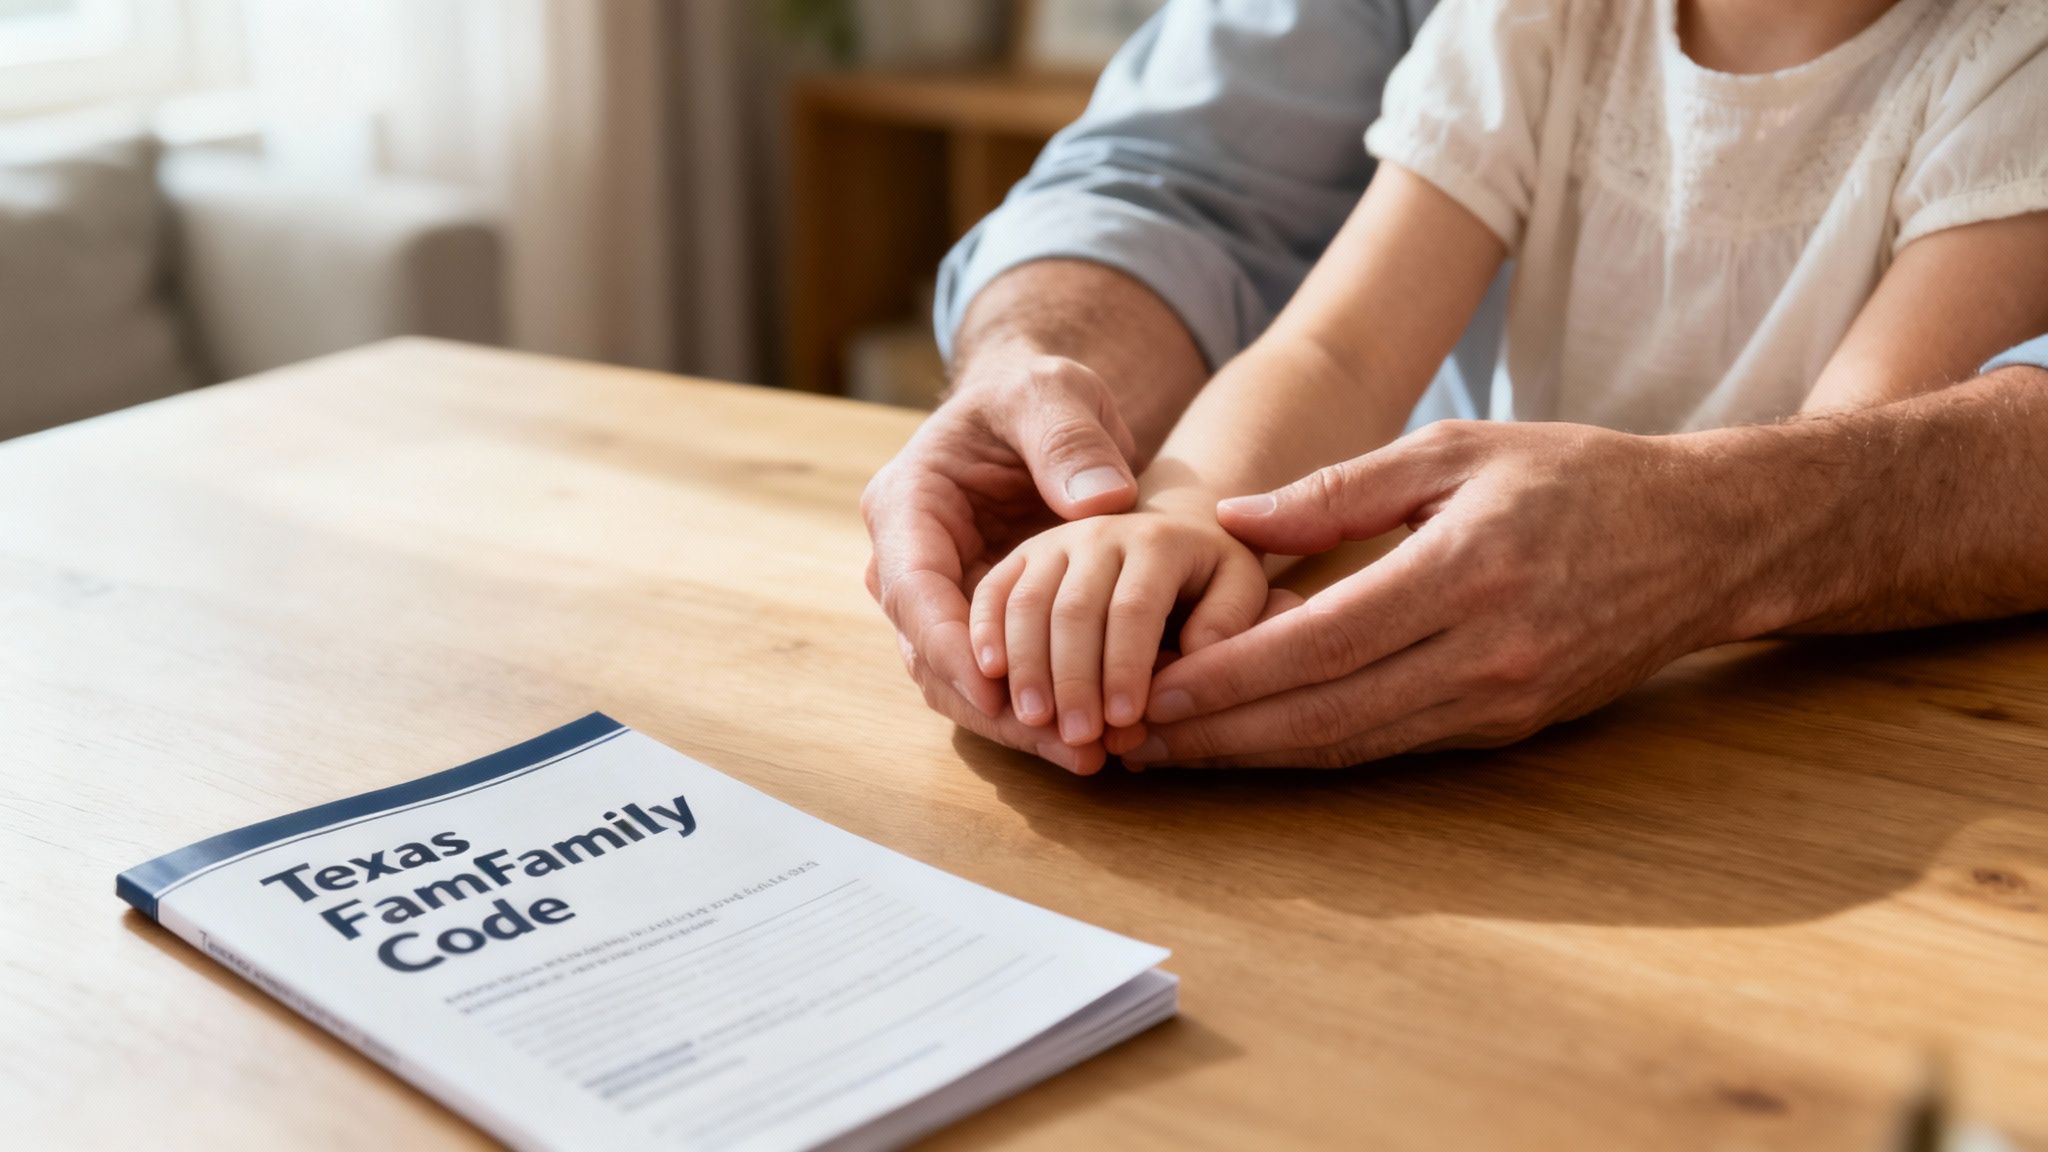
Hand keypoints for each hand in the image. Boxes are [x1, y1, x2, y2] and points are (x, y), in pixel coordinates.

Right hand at [862, 351, 1143, 772]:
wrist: (1043, 418)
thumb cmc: (1037, 396)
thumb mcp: (1053, 392)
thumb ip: (1069, 439)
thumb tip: (1099, 503)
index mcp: (906, 505)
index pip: (913, 589)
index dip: (951, 644)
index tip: (997, 687)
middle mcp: (908, 563)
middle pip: (930, 655)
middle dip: (994, 705)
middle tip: (1065, 739)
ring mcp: (941, 602)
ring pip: (959, 685)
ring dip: (1018, 726)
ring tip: (1087, 754)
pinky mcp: (977, 627)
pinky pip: (995, 684)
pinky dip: (1036, 715)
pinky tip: (1091, 741)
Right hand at [969, 502, 1268, 750]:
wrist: (1171, 530)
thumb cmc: (1212, 577)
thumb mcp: (1241, 586)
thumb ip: (1229, 619)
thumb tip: (1197, 658)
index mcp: (1158, 539)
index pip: (1135, 607)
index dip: (1127, 665)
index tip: (1127, 719)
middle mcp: (1098, 532)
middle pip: (1073, 609)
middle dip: (1072, 678)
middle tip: (1076, 736)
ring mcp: (1053, 542)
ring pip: (1026, 603)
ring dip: (1026, 667)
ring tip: (1034, 723)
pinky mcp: (1022, 557)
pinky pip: (993, 594)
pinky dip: (984, 636)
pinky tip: (988, 683)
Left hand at [1125, 421, 1756, 767]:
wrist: (1708, 538)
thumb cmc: (1576, 476)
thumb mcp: (1457, 449)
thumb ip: (1341, 490)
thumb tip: (1233, 520)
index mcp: (1464, 570)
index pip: (1318, 643)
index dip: (1227, 678)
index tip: (1151, 690)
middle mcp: (1486, 652)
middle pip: (1325, 716)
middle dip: (1221, 738)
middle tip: (1133, 743)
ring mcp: (1504, 700)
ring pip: (1356, 747)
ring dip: (1259, 759)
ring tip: (1176, 754)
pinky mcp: (1513, 726)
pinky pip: (1397, 747)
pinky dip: (1319, 751)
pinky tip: (1259, 744)